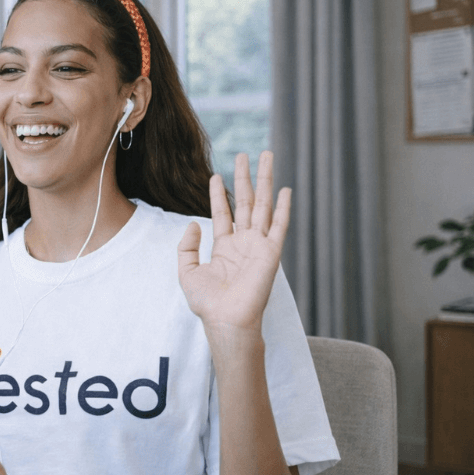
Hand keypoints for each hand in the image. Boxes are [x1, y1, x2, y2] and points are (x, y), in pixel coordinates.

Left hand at [177, 151, 291, 334]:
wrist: (226, 320)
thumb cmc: (208, 303)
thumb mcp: (188, 272)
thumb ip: (187, 247)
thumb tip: (193, 223)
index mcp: (225, 247)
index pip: (222, 213)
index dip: (218, 194)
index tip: (215, 175)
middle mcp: (243, 243)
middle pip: (245, 202)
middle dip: (245, 178)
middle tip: (244, 154)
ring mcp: (259, 245)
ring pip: (263, 205)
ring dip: (265, 181)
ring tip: (266, 157)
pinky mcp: (271, 252)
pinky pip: (279, 226)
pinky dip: (283, 207)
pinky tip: (286, 190)